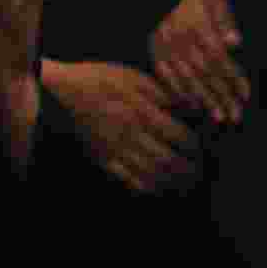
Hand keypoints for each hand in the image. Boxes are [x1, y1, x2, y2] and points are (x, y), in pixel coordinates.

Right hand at [42, 60, 199, 194]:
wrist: (62, 90)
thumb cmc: (102, 79)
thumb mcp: (136, 78)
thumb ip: (164, 95)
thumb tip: (190, 109)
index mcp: (142, 112)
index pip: (180, 137)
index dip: (196, 147)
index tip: (204, 150)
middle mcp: (131, 134)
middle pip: (169, 160)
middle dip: (189, 170)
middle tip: (200, 173)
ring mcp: (115, 149)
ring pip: (151, 174)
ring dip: (172, 183)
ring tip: (186, 185)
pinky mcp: (102, 158)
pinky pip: (127, 180)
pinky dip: (145, 187)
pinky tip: (157, 189)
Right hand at [150, 0, 249, 123]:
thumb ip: (225, 19)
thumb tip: (235, 42)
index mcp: (197, 23)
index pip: (218, 56)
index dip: (233, 77)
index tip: (246, 95)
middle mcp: (180, 36)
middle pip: (204, 72)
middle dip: (221, 95)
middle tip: (236, 115)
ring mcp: (165, 45)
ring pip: (187, 77)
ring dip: (204, 100)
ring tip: (219, 117)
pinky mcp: (155, 49)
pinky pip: (166, 76)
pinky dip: (180, 92)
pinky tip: (193, 106)